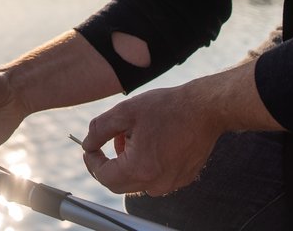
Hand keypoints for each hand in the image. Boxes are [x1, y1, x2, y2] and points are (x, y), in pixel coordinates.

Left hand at [79, 62, 281, 195]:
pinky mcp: (183, 179)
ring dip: (128, 162)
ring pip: (137, 181)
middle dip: (110, 162)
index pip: (103, 176)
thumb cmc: (167, 108)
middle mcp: (156, 184)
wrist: (206, 109)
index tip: (90, 148)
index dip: (92, 161)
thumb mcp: (125, 112)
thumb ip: (99, 129)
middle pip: (118, 183)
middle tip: (114, 138)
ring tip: (135, 135)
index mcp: (139, 169)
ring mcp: (171, 184)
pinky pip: (155, 178)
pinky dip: (146, 164)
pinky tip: (152, 141)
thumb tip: (86, 145)